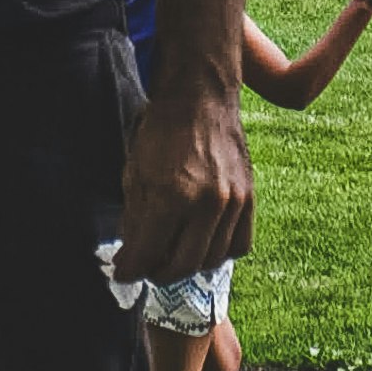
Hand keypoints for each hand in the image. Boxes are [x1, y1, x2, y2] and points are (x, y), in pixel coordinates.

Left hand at [113, 83, 252, 282]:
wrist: (200, 97)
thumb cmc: (161, 131)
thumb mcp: (135, 173)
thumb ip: (133, 220)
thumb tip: (130, 257)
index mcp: (171, 195)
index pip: (148, 253)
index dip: (130, 269)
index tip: (122, 271)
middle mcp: (206, 203)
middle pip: (182, 266)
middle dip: (157, 273)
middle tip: (145, 267)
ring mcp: (233, 201)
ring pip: (211, 260)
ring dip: (187, 266)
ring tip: (171, 256)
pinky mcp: (250, 197)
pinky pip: (240, 245)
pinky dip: (219, 253)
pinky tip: (202, 244)